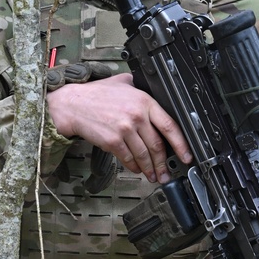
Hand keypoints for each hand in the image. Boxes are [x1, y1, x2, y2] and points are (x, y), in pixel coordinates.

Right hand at [47, 75, 190, 182]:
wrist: (72, 105)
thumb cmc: (95, 94)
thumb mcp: (122, 82)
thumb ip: (139, 87)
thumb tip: (153, 90)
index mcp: (144, 101)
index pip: (170, 125)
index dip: (181, 144)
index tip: (186, 155)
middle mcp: (137, 116)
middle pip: (157, 145)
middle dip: (164, 163)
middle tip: (167, 172)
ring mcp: (125, 130)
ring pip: (144, 155)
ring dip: (150, 168)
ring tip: (154, 176)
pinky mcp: (113, 141)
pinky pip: (128, 158)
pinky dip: (135, 166)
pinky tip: (137, 169)